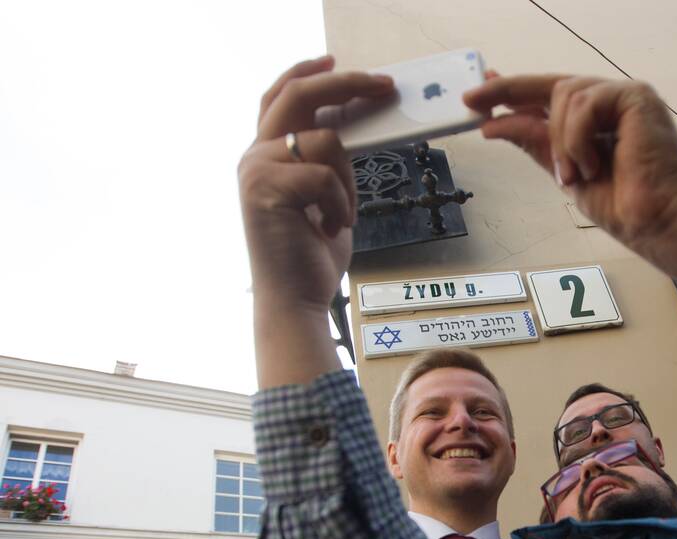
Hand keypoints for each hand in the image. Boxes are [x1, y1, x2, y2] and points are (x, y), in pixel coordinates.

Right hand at [238, 56, 392, 315]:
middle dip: (345, 84)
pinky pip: (325, 175)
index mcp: (266, 155)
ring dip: (349, 181)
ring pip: (326, 139)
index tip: (337, 60)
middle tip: (384, 86)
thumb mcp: (327, 196)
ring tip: (340, 216)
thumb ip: (330, 160)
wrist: (294, 300)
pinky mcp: (265, 189)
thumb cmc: (311, 254)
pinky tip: (330, 229)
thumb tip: (355, 124)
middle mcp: (254, 156)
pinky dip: (341, 203)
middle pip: (299, 95)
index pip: (280, 96)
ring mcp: (256, 171)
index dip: (307, 72)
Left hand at [465, 76, 676, 252]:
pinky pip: (586, 103)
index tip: (479, 95)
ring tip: (572, 175)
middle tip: (474, 101)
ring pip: (565, 96)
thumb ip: (535, 144)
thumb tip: (494, 123)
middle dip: (510, 92)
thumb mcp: (564, 173)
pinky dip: (579, 137)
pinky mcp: (638, 97)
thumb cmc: (624, 206)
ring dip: (559, 140)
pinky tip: (593, 164)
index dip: (513, 91)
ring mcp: (626, 98)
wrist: (656, 222)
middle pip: (552, 86)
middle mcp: (612, 105)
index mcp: (598, 122)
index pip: (550, 98)